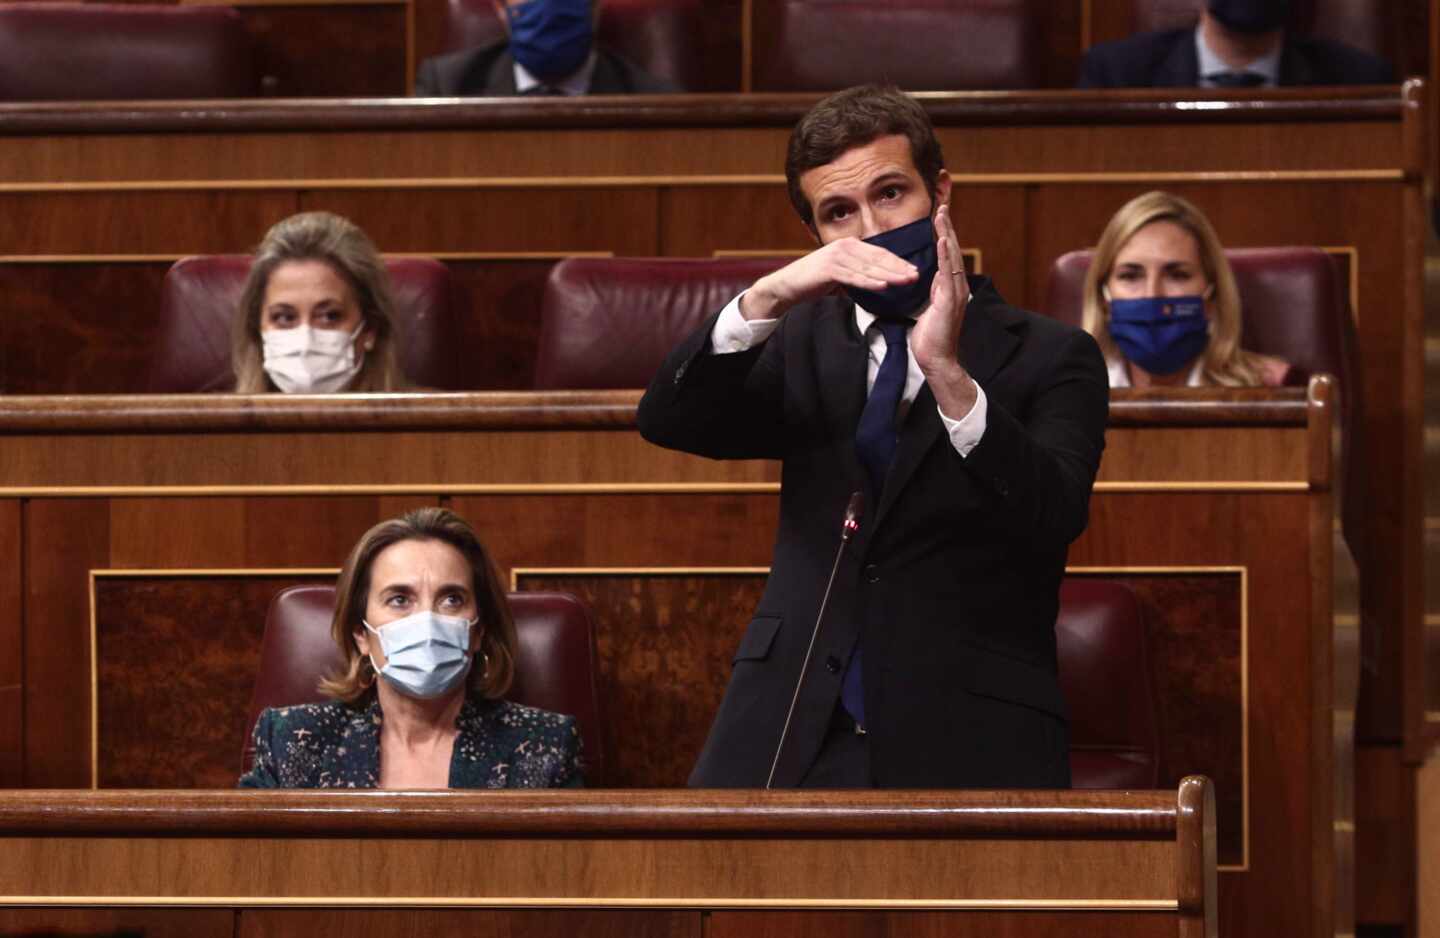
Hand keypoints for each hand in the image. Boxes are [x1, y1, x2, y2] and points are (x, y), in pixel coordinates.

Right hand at [740, 237, 918, 321]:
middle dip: (898, 268)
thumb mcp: (840, 274)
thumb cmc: (814, 281)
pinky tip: (883, 286)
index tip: (914, 270)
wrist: (787, 286)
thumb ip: (858, 273)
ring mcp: (836, 256)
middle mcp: (845, 246)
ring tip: (905, 281)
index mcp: (850, 245)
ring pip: (868, 268)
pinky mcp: (828, 268)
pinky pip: (853, 277)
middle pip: (877, 259)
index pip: (879, 254)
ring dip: (889, 275)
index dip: (898, 262)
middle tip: (916, 275)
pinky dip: (869, 282)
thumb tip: (878, 280)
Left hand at [912, 205, 977, 415]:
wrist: (936, 359)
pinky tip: (943, 240)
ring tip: (941, 215)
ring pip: (952, 257)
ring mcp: (956, 292)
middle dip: (946, 228)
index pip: (947, 255)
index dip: (943, 235)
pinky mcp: (950, 301)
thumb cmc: (931, 337)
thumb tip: (932, 277)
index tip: (937, 217)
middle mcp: (957, 286)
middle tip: (941, 206)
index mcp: (950, 286)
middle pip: (952, 250)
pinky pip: (949, 273)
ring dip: (947, 235)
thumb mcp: (929, 307)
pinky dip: (947, 255)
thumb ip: (933, 291)